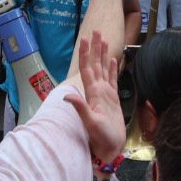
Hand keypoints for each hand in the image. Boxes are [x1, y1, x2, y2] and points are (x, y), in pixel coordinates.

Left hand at [74, 30, 124, 162]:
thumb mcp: (91, 123)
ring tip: (103, 40)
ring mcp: (105, 95)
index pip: (87, 68)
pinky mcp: (113, 99)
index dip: (86, 54)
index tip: (84, 39)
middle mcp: (97, 91)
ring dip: (103, 55)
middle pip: (95, 64)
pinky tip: (112, 59)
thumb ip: (80, 108)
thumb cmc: (102, 139)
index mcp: (92, 93)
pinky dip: (112, 68)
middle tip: (96, 31)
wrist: (110, 149)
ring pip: (103, 69)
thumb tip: (67, 95)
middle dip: (95, 48)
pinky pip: (112, 80)